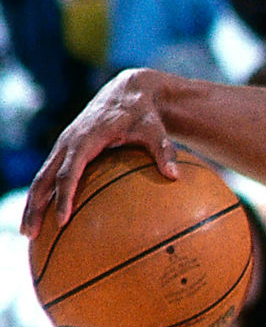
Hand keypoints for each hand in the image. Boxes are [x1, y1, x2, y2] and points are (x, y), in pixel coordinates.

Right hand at [23, 68, 179, 237]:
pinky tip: (45, 218)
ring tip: (28, 232)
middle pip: (44, 179)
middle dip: (35, 206)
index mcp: (85, 139)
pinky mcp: (65, 150)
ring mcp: (64, 146)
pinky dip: (43, 195)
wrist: (127, 93)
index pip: (70, 172)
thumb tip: (174, 175)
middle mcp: (68, 143)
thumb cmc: (143, 115)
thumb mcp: (156, 130)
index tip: (63, 220)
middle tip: (30, 233)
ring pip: (42, 178)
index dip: (65, 197)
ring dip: (33, 204)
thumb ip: (164, 152)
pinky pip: (50, 175)